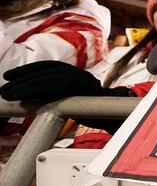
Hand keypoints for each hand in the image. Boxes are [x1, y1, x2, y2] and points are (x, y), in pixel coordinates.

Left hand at [0, 61, 129, 102]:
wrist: (118, 118)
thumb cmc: (95, 112)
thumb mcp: (72, 100)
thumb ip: (57, 95)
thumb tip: (33, 97)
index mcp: (75, 75)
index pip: (48, 67)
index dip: (27, 70)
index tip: (9, 76)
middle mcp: (79, 74)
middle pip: (46, 72)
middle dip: (22, 80)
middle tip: (4, 89)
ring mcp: (83, 80)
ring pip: (50, 79)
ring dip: (27, 86)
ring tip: (10, 93)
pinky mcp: (85, 89)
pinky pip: (60, 87)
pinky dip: (41, 90)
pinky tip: (28, 96)